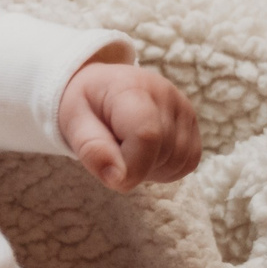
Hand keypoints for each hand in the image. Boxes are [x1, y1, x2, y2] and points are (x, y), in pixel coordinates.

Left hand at [59, 61, 201, 190]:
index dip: (132, 167)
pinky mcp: (193, 125)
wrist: (101, 88)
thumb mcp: (72, 121)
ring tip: (126, 150)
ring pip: (178, 162)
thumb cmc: (85, 105)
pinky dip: (165, 170)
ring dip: (150, 170)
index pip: (147, 135)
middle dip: (135, 167)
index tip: (112, 177)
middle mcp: (166, 94)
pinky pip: (187, 163)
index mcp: (132, 87)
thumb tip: (118, 179)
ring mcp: (184, 109)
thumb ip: (91, 149)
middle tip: (112, 151)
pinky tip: (144, 155)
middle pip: (162, 152)